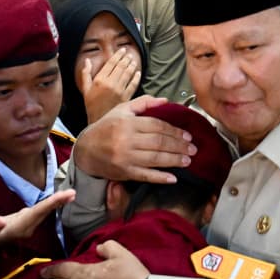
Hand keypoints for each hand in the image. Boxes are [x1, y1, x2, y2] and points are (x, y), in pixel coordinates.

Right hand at [0, 189, 76, 248]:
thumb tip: (0, 221)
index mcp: (18, 228)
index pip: (37, 213)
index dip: (51, 204)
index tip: (65, 196)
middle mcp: (26, 228)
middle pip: (44, 213)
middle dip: (58, 202)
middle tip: (73, 193)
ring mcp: (26, 226)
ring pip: (43, 213)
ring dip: (56, 204)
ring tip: (69, 195)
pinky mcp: (24, 223)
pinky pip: (40, 213)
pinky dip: (49, 206)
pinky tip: (56, 201)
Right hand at [73, 95, 197, 183]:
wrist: (86, 150)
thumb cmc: (106, 128)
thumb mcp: (121, 110)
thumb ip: (144, 103)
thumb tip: (166, 101)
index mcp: (128, 123)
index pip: (157, 126)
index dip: (174, 131)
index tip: (187, 135)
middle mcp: (126, 140)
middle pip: (159, 142)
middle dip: (179, 146)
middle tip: (193, 149)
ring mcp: (125, 157)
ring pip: (155, 158)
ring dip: (174, 160)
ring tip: (188, 160)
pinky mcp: (124, 172)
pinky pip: (145, 175)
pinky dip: (160, 177)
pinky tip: (173, 178)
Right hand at [81, 49, 141, 124]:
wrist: (98, 121)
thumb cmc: (91, 105)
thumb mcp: (85, 89)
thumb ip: (86, 73)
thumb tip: (87, 60)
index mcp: (100, 80)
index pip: (111, 63)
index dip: (117, 55)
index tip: (122, 50)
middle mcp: (110, 83)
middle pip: (121, 67)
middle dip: (126, 58)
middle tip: (129, 54)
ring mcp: (119, 90)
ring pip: (128, 74)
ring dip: (132, 65)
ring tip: (133, 60)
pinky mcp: (126, 97)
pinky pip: (133, 85)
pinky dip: (136, 77)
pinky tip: (138, 73)